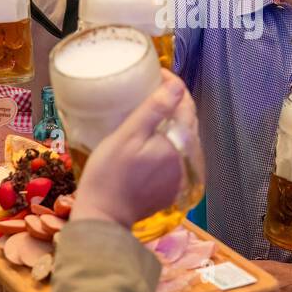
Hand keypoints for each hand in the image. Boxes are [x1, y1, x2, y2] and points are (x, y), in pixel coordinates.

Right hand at [71, 71, 199, 228]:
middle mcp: (187, 159)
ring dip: (171, 123)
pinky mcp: (173, 188)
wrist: (104, 217)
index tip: (156, 73)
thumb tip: (177, 85)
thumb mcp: (128, 135)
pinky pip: (176, 157)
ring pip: (183, 139)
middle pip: (187, 122)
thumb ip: (154, 109)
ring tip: (151, 111)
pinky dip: (167, 143)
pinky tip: (151, 139)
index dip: (172, 85)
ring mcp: (181, 176)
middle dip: (173, 102)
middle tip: (151, 88)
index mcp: (179, 143)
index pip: (186, 104)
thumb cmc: (109, 174)